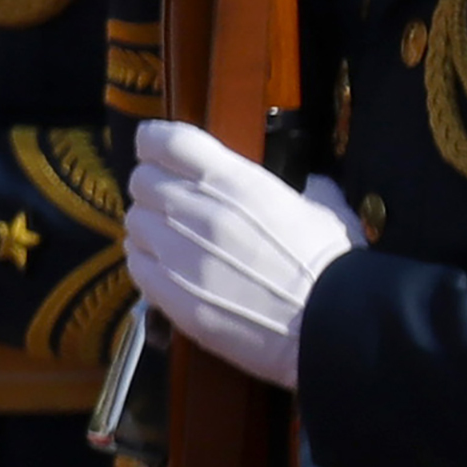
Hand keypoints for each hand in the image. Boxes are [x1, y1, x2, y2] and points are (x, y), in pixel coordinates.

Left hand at [122, 118, 353, 388]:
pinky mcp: (168, 294)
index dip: (155, 142)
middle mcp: (194, 210)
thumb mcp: (323, 209)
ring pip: (134, 222)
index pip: (165, 141)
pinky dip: (146, 260)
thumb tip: (309, 184)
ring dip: (150, 227)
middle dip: (154, 187)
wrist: (329, 325)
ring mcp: (176, 253)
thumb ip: (303, 188)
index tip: (159, 150)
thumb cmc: (332, 265)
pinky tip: (169, 268)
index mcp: (231, 181)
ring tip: (174, 240)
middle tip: (174, 202)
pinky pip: (136, 263)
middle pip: (141, 181)